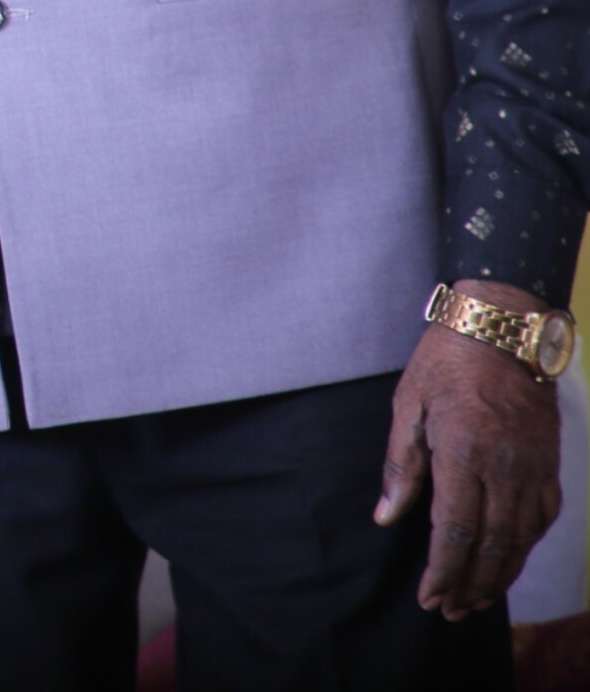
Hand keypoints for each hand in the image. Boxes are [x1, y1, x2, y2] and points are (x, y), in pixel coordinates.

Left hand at [376, 280, 564, 617]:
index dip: (443, 571)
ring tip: (477, 598)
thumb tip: (388, 517)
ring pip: (522, 538)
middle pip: (491, 544)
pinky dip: (526, 545)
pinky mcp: (550, 463)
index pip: (454, 530)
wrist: (502, 328)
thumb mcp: (407, 405)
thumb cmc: (445, 362)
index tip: (429, 597)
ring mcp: (533, 467)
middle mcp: (504, 467)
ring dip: (500, 573)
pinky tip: (509, 558)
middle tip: (451, 610)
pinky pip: (543, 516)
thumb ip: (401, 466)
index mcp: (463, 453)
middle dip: (470, 584)